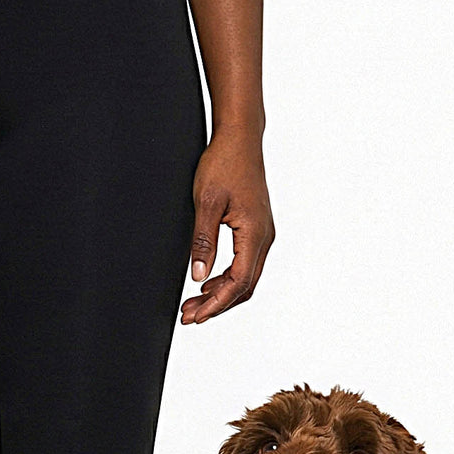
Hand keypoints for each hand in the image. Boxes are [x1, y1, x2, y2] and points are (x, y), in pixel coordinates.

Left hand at [180, 129, 273, 323]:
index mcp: (254, 233)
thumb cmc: (224, 164)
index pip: (237, 283)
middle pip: (244, 287)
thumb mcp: (206, 204)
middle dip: (216, 305)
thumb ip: (203, 242)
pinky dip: (226, 279)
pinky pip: (245, 264)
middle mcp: (264, 237)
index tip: (195, 315)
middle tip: (189, 315)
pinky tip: (207, 281)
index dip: (215, 304)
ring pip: (245, 277)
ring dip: (220, 294)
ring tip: (193, 302)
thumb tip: (197, 275)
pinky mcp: (256, 229)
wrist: (240, 138)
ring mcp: (263, 234)